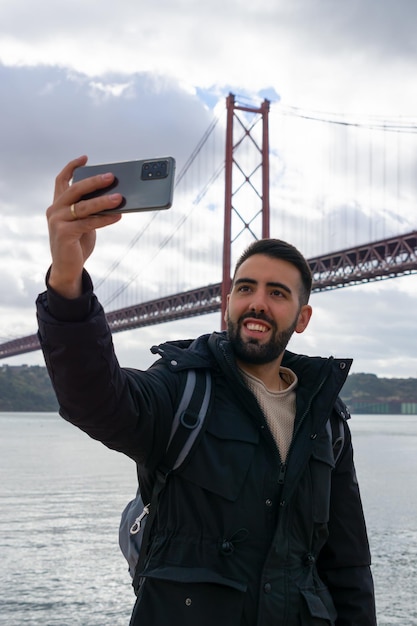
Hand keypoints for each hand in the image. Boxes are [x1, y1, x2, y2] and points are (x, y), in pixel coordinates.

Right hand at [46, 155, 122, 298]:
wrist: (67, 268)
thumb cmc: (77, 243)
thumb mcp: (83, 222)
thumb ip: (90, 210)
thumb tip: (114, 197)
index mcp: (58, 204)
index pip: (61, 181)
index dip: (72, 167)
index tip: (85, 158)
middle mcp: (54, 210)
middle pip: (75, 190)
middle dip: (94, 182)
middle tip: (112, 176)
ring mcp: (57, 221)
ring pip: (83, 206)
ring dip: (104, 201)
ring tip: (120, 198)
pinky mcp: (64, 233)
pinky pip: (89, 222)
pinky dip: (105, 218)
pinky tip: (118, 216)